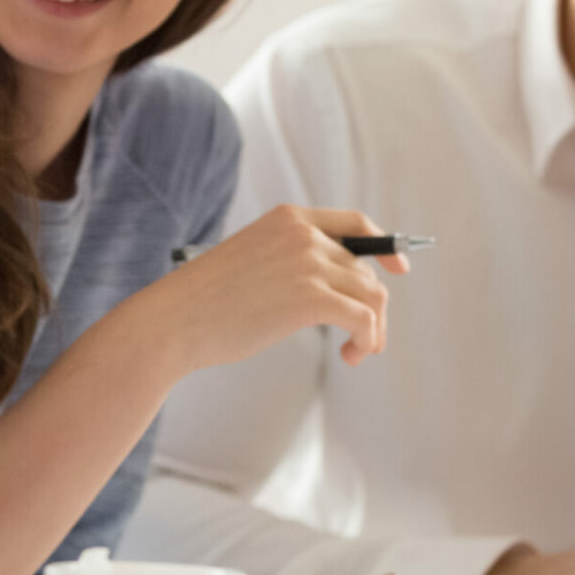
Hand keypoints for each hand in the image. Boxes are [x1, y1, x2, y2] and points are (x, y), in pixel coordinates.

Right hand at [151, 206, 408, 370]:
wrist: (175, 321)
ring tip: (356, 353)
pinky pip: (364, 317)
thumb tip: (342, 291)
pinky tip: (350, 355)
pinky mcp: (312, 296)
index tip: (399, 269)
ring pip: (372, 294)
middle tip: (362, 342)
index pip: (354, 223)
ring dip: (372, 329)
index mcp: (288, 219)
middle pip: (365, 269)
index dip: (384, 246)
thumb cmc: (206, 303)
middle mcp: (303, 234)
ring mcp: (309, 262)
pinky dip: (367, 339)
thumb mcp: (254, 263)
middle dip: (371, 308)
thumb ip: (294, 263)